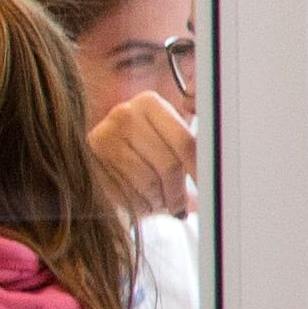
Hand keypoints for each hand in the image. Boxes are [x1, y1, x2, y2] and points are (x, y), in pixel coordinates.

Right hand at [89, 93, 197, 222]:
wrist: (97, 167)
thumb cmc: (140, 157)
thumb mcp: (164, 143)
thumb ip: (188, 148)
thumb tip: (217, 166)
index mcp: (149, 103)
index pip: (184, 142)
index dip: (198, 170)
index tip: (208, 187)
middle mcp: (124, 114)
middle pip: (168, 164)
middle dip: (177, 191)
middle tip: (178, 203)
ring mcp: (103, 137)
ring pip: (149, 182)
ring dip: (158, 199)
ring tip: (157, 199)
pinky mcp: (90, 163)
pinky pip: (127, 194)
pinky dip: (138, 205)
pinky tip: (138, 200)